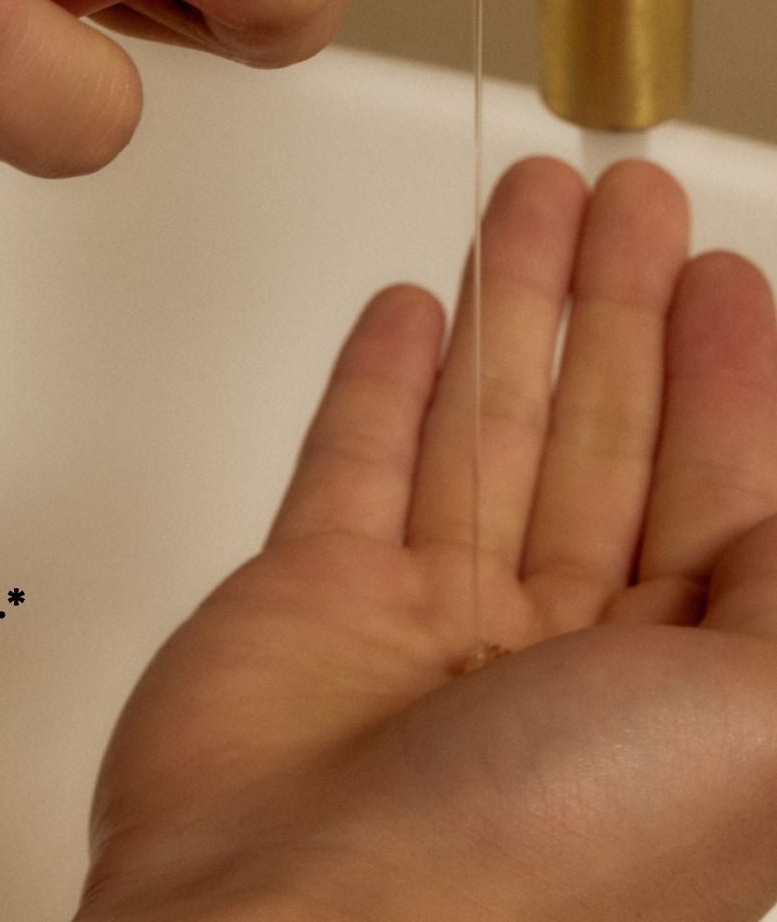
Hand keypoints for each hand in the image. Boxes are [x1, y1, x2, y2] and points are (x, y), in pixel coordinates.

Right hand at [81, 158, 776, 921]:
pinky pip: (357, 462)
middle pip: (600, 434)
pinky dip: (384, 382)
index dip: (728, 369)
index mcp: (692, 697)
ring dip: (510, 306)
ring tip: (526, 203)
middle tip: (619, 188)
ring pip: (483, 424)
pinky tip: (413, 312)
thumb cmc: (555, 860)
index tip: (716, 267)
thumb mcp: (765, 719)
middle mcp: (566, 659)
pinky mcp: (313, 600)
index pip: (728, 493)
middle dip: (615, 304)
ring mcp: (430, 625)